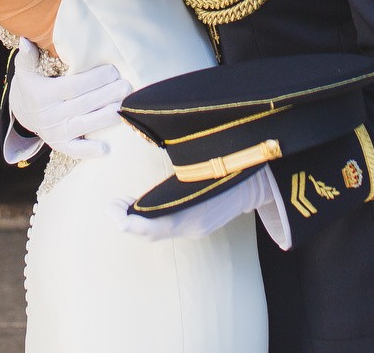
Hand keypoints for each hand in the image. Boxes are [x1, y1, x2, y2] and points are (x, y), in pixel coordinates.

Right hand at [7, 38, 130, 159]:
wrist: (22, 112)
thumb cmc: (31, 85)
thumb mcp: (25, 70)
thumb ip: (27, 56)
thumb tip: (26, 41)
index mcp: (43, 95)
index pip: (73, 86)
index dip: (93, 79)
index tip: (112, 70)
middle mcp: (50, 115)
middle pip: (83, 104)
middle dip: (106, 95)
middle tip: (126, 86)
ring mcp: (55, 132)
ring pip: (84, 125)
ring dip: (105, 118)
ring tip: (123, 108)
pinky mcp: (60, 145)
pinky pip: (75, 150)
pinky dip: (88, 150)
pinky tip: (106, 148)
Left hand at [114, 167, 290, 244]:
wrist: (262, 178)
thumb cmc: (233, 159)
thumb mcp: (204, 157)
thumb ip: (180, 160)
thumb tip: (152, 139)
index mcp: (195, 212)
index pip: (153, 227)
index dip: (128, 221)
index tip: (111, 206)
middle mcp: (194, 225)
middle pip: (152, 233)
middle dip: (127, 222)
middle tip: (110, 206)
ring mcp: (197, 227)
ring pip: (157, 233)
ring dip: (135, 222)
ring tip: (120, 205)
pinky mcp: (198, 225)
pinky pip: (166, 227)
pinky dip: (148, 220)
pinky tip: (139, 205)